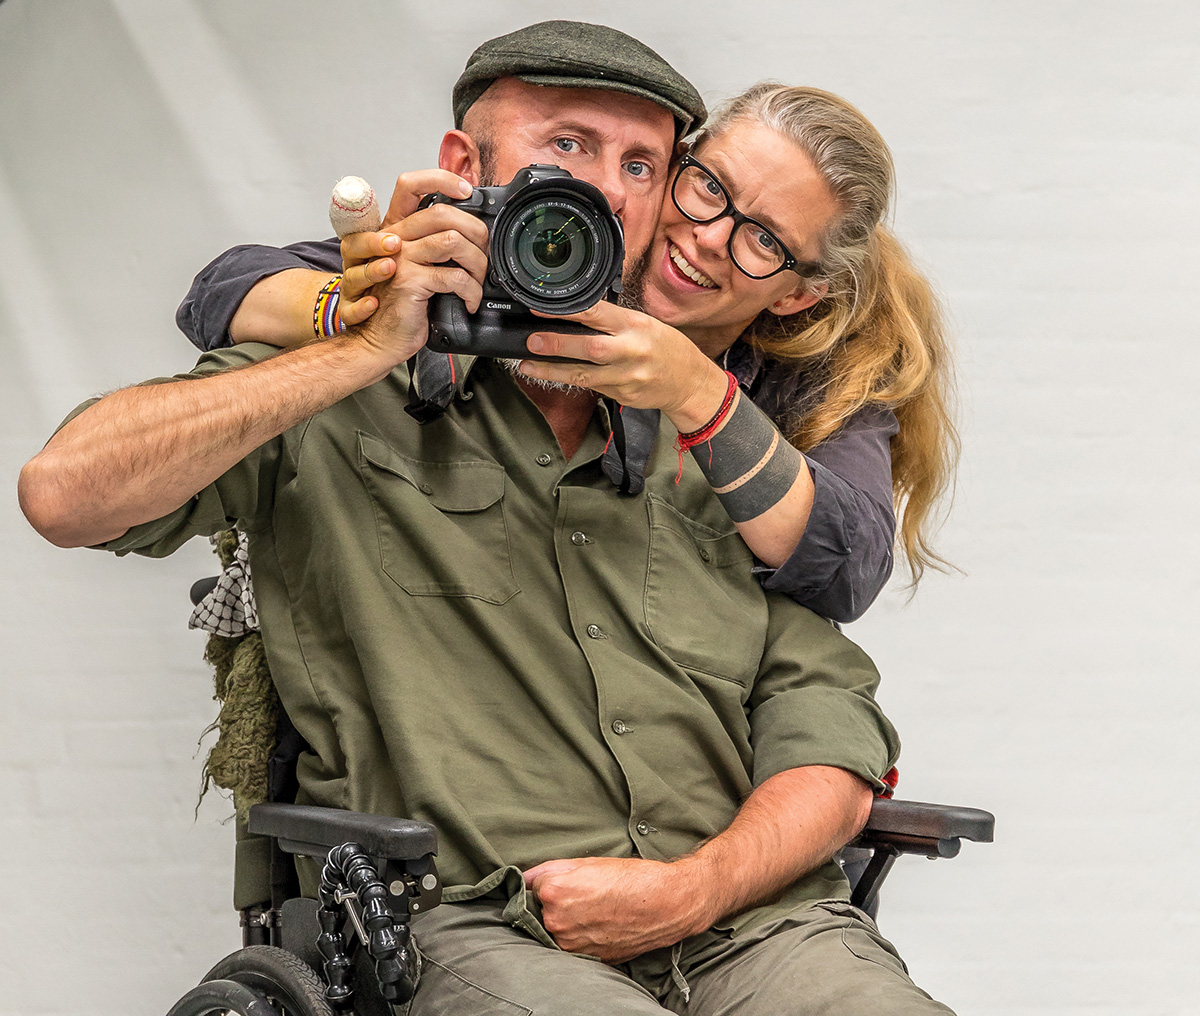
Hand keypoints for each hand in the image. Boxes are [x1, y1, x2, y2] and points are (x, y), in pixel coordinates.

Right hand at [337, 170, 479, 327]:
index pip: (410, 185)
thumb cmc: (402, 303)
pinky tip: (470, 301)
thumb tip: (473, 232)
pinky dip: (471, 291)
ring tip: (479, 280)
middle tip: (485, 251)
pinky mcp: (409, 281)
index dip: (441, 178)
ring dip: (477, 263)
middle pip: (442, 212)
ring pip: (452, 241)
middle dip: (475, 231)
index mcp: (396, 228)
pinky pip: (454, 277)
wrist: (380, 337)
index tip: (466, 190)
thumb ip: (433, 244)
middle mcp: (394, 236)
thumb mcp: (417, 266)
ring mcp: (400, 257)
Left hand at [517, 303, 730, 428]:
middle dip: (557, 344)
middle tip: (531, 341)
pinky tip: (551, 376)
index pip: (597, 313)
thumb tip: (575, 315)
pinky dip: (570, 381)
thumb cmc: (666, 348)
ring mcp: (626, 377)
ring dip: (552, 371)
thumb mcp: (645, 324)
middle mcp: (631, 351)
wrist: (689, 382)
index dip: (568, 311)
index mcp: (636, 326)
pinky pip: (591, 386)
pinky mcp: (622, 395)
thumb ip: (613, 321)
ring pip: (584, 375)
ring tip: (527, 366)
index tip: (543, 308)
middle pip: (589, 347)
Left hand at [523, 856, 710, 962]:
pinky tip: (600, 924)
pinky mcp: (587, 959)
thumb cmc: (629, 878)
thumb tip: (524, 877)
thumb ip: (549, 870)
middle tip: (587, 894)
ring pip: (557, 929)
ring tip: (596, 909)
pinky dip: (581, 936)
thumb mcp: (587, 862)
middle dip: (558, 902)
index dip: (555, 880)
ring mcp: (571, 944)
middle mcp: (557, 922)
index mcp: (554, 893)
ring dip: (568, 921)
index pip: (536, 886)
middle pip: (544, 910)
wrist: (665, 905)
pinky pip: (573, 945)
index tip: (573, 880)